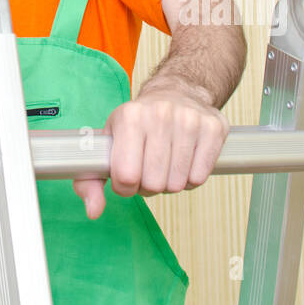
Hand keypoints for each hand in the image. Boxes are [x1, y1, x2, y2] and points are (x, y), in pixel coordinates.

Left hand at [72, 85, 228, 219]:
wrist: (175, 93)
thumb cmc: (136, 125)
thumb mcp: (107, 144)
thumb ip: (90, 181)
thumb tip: (93, 211)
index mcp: (130, 117)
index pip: (126, 176)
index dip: (125, 186)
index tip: (127, 175)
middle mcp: (160, 114)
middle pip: (154, 184)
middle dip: (148, 185)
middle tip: (148, 168)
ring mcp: (189, 120)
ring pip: (177, 184)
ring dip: (170, 183)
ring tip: (165, 163)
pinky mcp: (213, 128)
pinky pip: (199, 178)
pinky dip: (190, 178)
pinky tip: (184, 160)